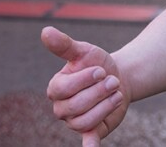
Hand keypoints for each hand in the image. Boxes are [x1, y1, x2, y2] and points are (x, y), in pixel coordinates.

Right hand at [41, 26, 129, 146]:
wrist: (120, 76)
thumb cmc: (97, 63)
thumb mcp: (84, 51)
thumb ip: (64, 45)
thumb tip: (45, 31)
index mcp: (56, 89)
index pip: (64, 89)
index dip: (85, 79)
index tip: (101, 70)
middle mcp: (62, 108)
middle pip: (76, 105)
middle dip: (100, 91)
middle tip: (112, 80)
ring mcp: (75, 121)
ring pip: (86, 120)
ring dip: (107, 104)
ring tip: (116, 92)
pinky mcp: (92, 131)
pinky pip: (87, 141)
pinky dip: (89, 146)